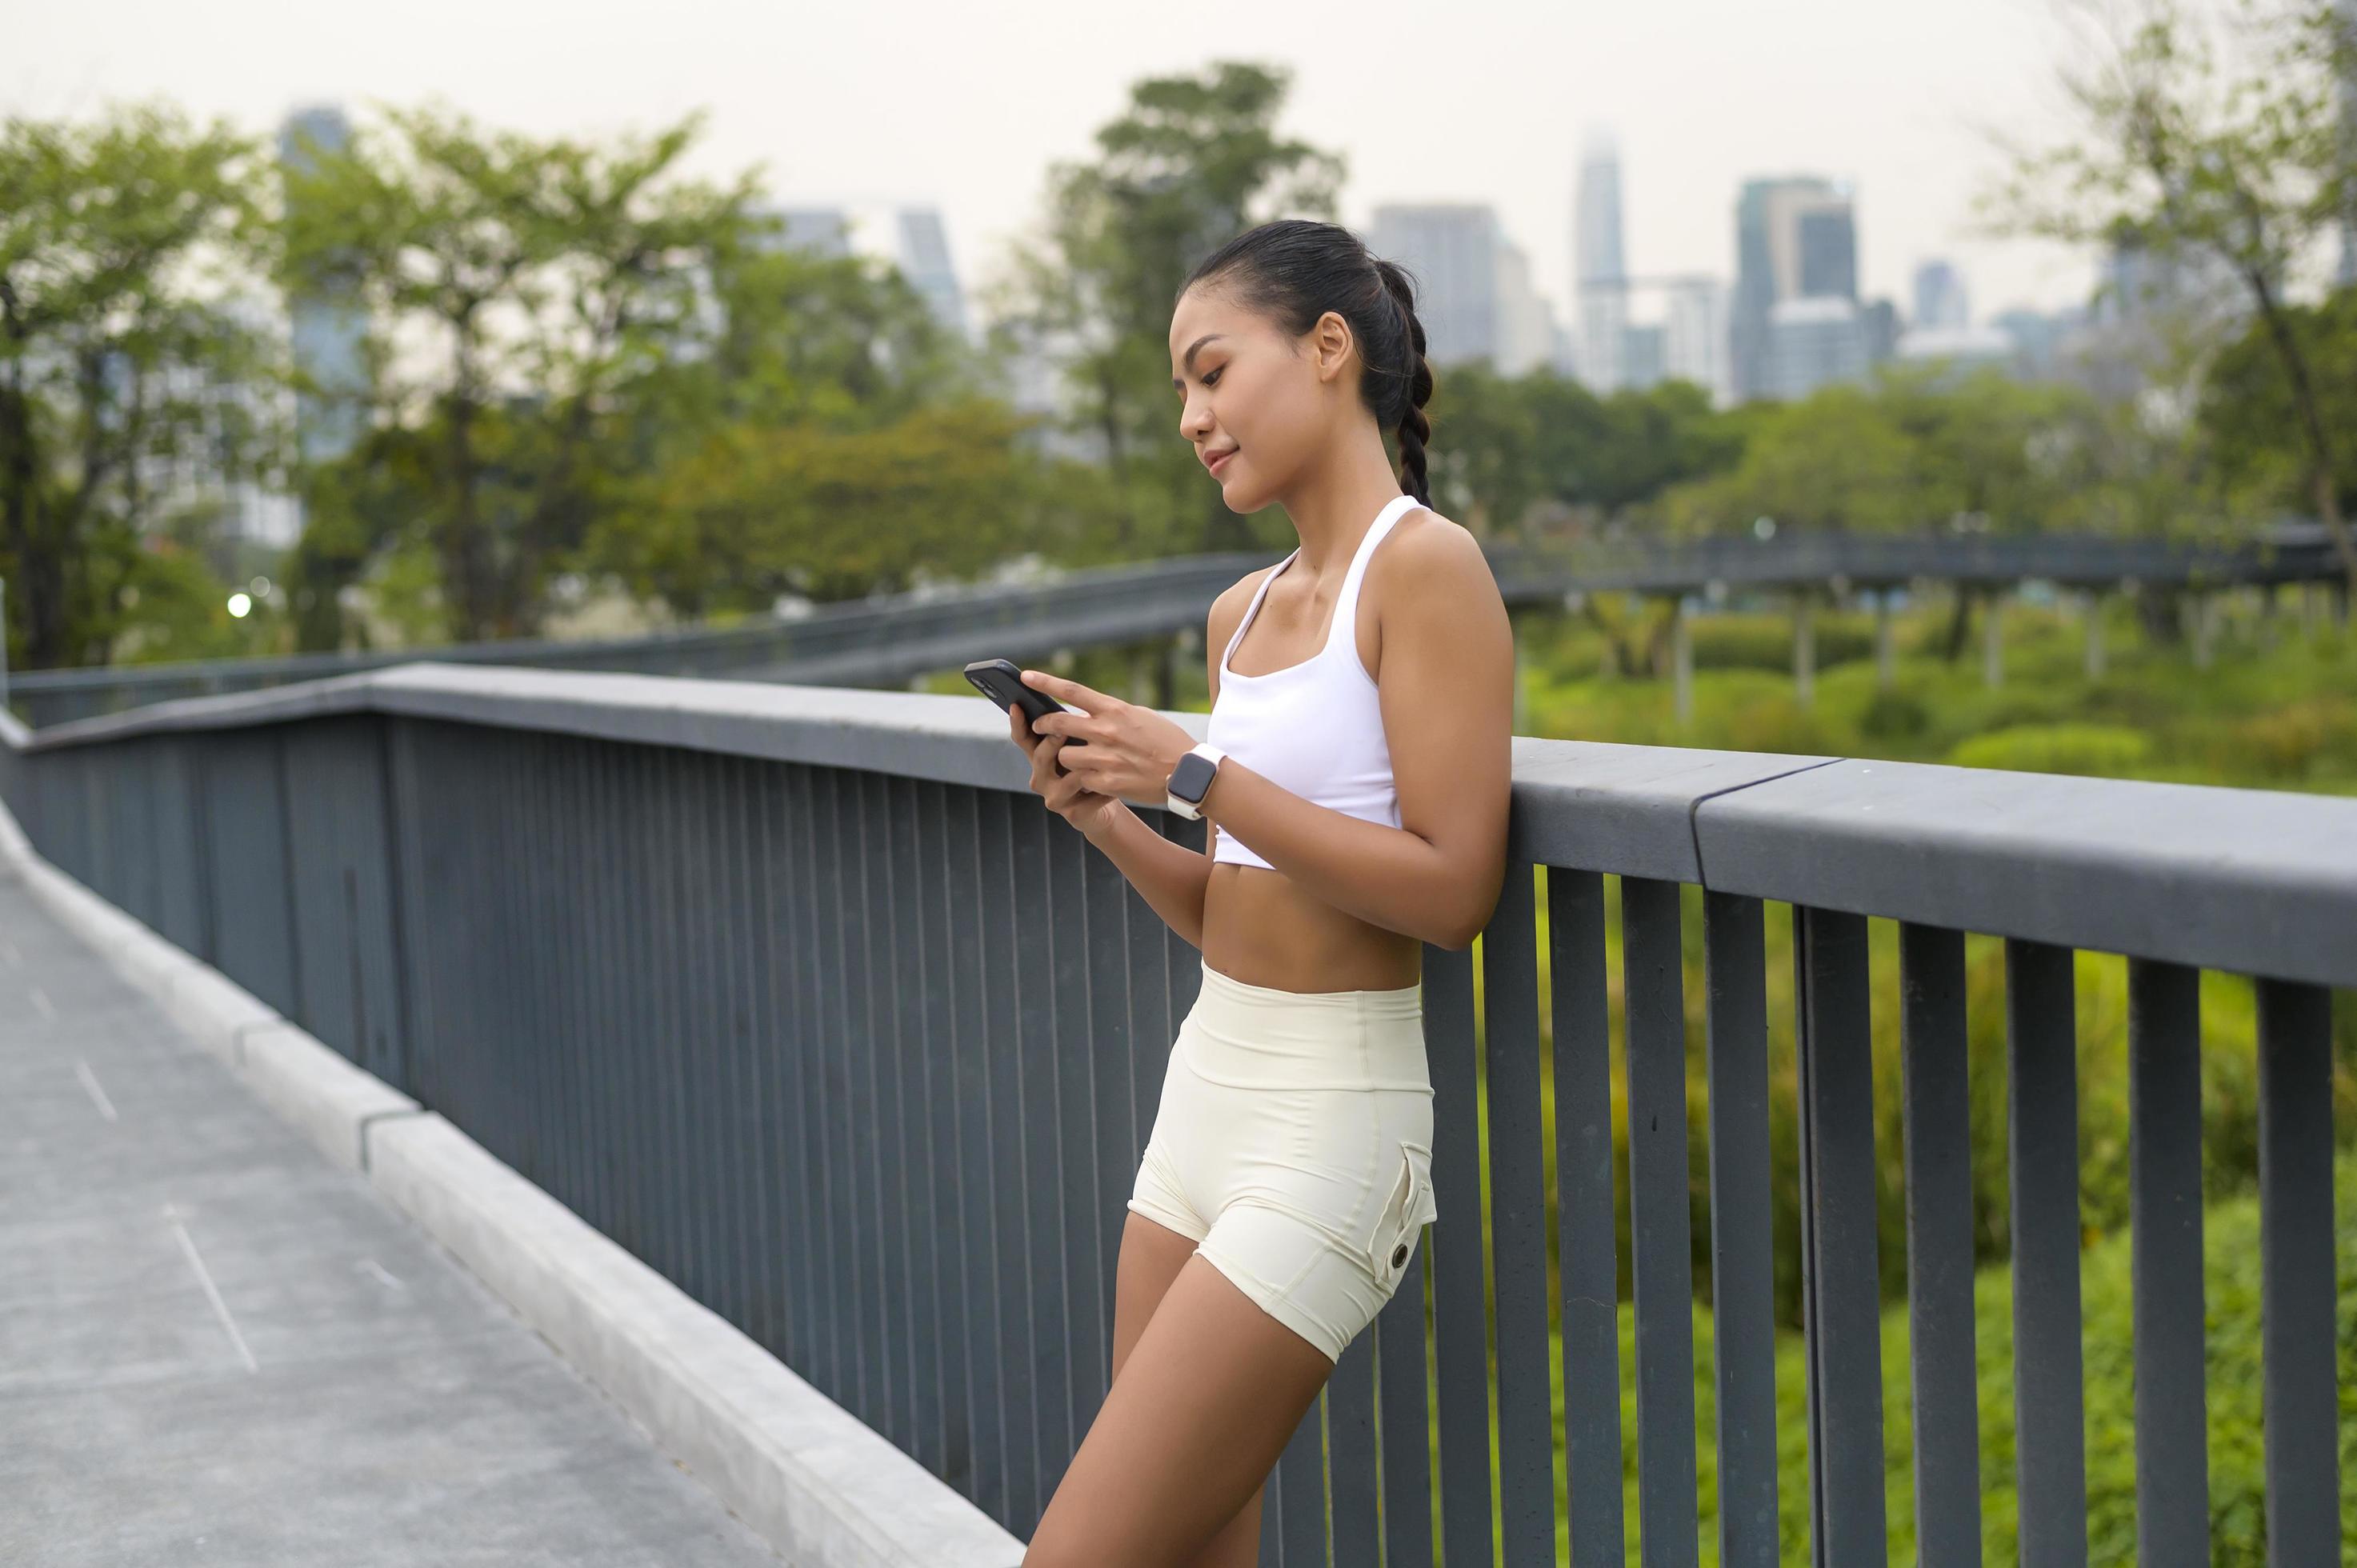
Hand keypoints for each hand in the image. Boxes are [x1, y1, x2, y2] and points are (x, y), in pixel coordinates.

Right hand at [1007, 690, 1121, 836]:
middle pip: (1040, 756)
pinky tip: (1117, 783)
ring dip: (1087, 766)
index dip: (1017, 722)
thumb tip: (1081, 713)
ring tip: (1103, 757)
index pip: (1023, 737)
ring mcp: (1054, 797)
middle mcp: (1041, 777)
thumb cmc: (1094, 768)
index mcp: (1040, 756)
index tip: (1016, 705)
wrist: (1106, 805)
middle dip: (1052, 742)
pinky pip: (1089, 795)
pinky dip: (1105, 786)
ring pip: (1067, 778)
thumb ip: (1075, 731)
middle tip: (1063, 730)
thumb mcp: (1082, 746)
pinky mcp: (1072, 813)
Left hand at [1018, 668, 1199, 811]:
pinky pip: (1080, 778)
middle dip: (1043, 725)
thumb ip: (1113, 714)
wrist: (1188, 774)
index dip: (1045, 682)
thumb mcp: (1141, 717)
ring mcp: (1105, 757)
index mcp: (1115, 710)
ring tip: (1080, 760)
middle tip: (1040, 727)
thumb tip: (1091, 711)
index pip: (1071, 691)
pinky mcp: (1107, 782)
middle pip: (1058, 723)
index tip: (1026, 676)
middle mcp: (1106, 731)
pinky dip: (1084, 779)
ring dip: (1067, 757)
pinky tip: (1097, 779)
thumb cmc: (1167, 742)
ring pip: (1064, 755)